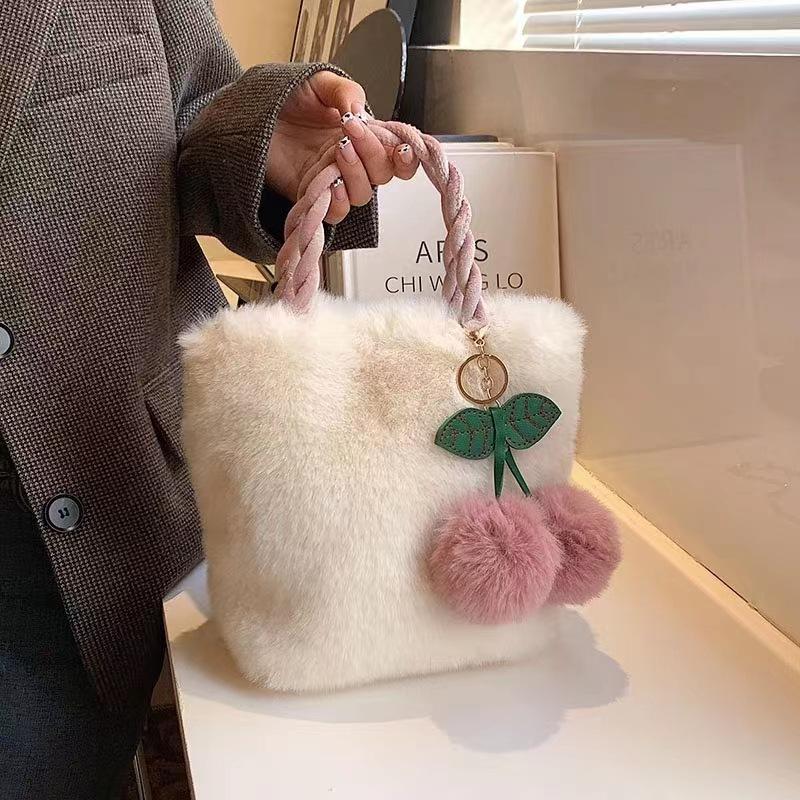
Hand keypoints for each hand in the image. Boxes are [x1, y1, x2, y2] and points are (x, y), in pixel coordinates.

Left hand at [266, 71, 419, 223]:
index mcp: (361, 136)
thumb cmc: (283, 99)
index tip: (402, 149)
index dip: (406, 158)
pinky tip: (330, 182)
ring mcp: (331, 180)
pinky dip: (337, 201)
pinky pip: (334, 212)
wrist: (247, 113)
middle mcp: (350, 161)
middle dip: (373, 156)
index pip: (395, 155)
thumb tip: (360, 112)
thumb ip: (346, 92)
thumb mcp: (319, 83)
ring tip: (337, 152)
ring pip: (361, 194)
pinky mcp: (311, 195)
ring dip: (355, 176)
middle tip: (351, 134)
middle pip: (381, 175)